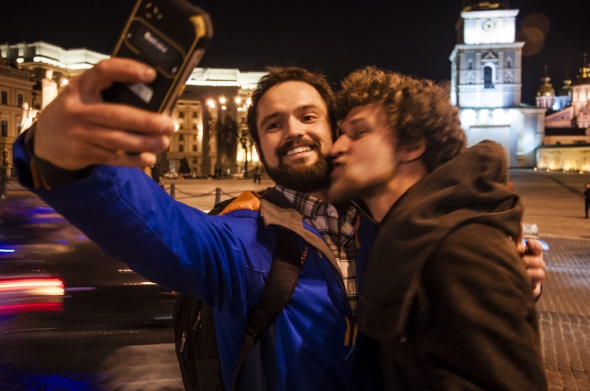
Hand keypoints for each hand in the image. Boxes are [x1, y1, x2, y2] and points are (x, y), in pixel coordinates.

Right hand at [34, 58, 174, 169]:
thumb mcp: (85, 97)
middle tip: (169, 124)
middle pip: (116, 115)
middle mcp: (78, 108)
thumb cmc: (77, 113)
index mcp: (81, 86)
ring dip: (144, 142)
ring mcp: (78, 132)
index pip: (104, 70)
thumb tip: (156, 102)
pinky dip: (132, 159)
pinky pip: (112, 158)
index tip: (152, 74)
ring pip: (116, 139)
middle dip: (146, 121)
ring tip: (163, 142)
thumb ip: (110, 95)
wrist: (45, 141)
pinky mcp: (81, 152)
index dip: (128, 70)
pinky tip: (149, 158)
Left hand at [514, 223, 545, 297]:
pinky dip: (531, 288)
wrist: (513, 276)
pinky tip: (525, 285)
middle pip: (541, 262)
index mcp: (533, 253)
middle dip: (532, 260)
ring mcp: (536, 277)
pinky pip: (535, 290)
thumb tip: (518, 223)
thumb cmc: (516, 257)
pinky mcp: (532, 287)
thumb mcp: (515, 247)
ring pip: (541, 275)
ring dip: (533, 272)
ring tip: (523, 271)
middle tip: (522, 260)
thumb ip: (517, 237)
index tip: (527, 242)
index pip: (538, 248)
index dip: (535, 245)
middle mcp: (537, 264)